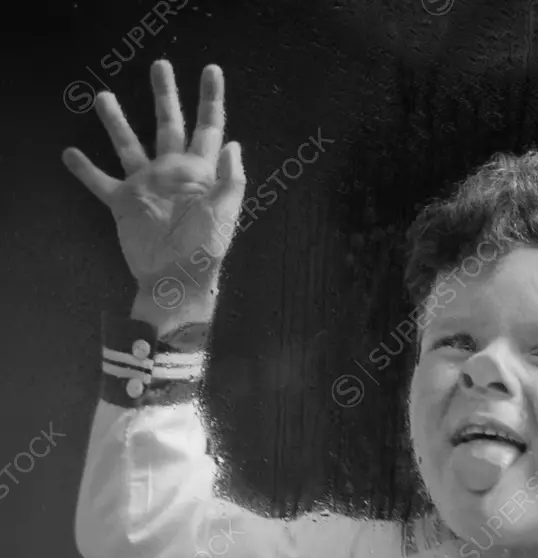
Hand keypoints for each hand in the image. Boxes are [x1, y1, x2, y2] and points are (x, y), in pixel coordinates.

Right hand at [62, 61, 244, 317]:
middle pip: (169, 124)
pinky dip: (85, 169)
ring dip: (116, 121)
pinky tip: (70, 153)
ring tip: (102, 94)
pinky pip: (100, 182)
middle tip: (159, 64)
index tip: (211, 69)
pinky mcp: (124, 203)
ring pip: (129, 144)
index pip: (209, 128)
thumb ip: (231, 180)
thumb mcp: (225, 215)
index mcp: (202, 172)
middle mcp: (173, 172)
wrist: (176, 281)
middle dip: (165, 94)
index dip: (211, 99)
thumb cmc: (205, 251)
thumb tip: (235, 144)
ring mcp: (147, 185)